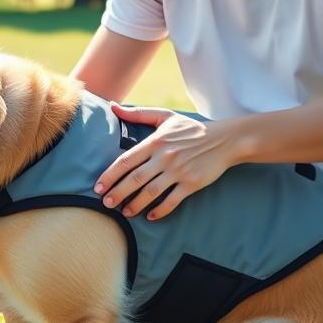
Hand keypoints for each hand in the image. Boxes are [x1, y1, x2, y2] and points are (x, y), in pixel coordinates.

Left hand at [93, 104, 236, 219]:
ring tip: (125, 212)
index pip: (126, 161)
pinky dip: (160, 210)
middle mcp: (165, 157)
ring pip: (151, 192)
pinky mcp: (191, 183)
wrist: (224, 139)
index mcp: (155, 141)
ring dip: (135, 204)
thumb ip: (138, 113)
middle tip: (106, 204)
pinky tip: (150, 216)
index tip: (98, 187)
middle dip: (118, 193)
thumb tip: (112, 106)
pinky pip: (172, 200)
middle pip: (135, 179)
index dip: (110, 175)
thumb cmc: (191, 128)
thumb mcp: (165, 116)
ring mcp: (178, 171)